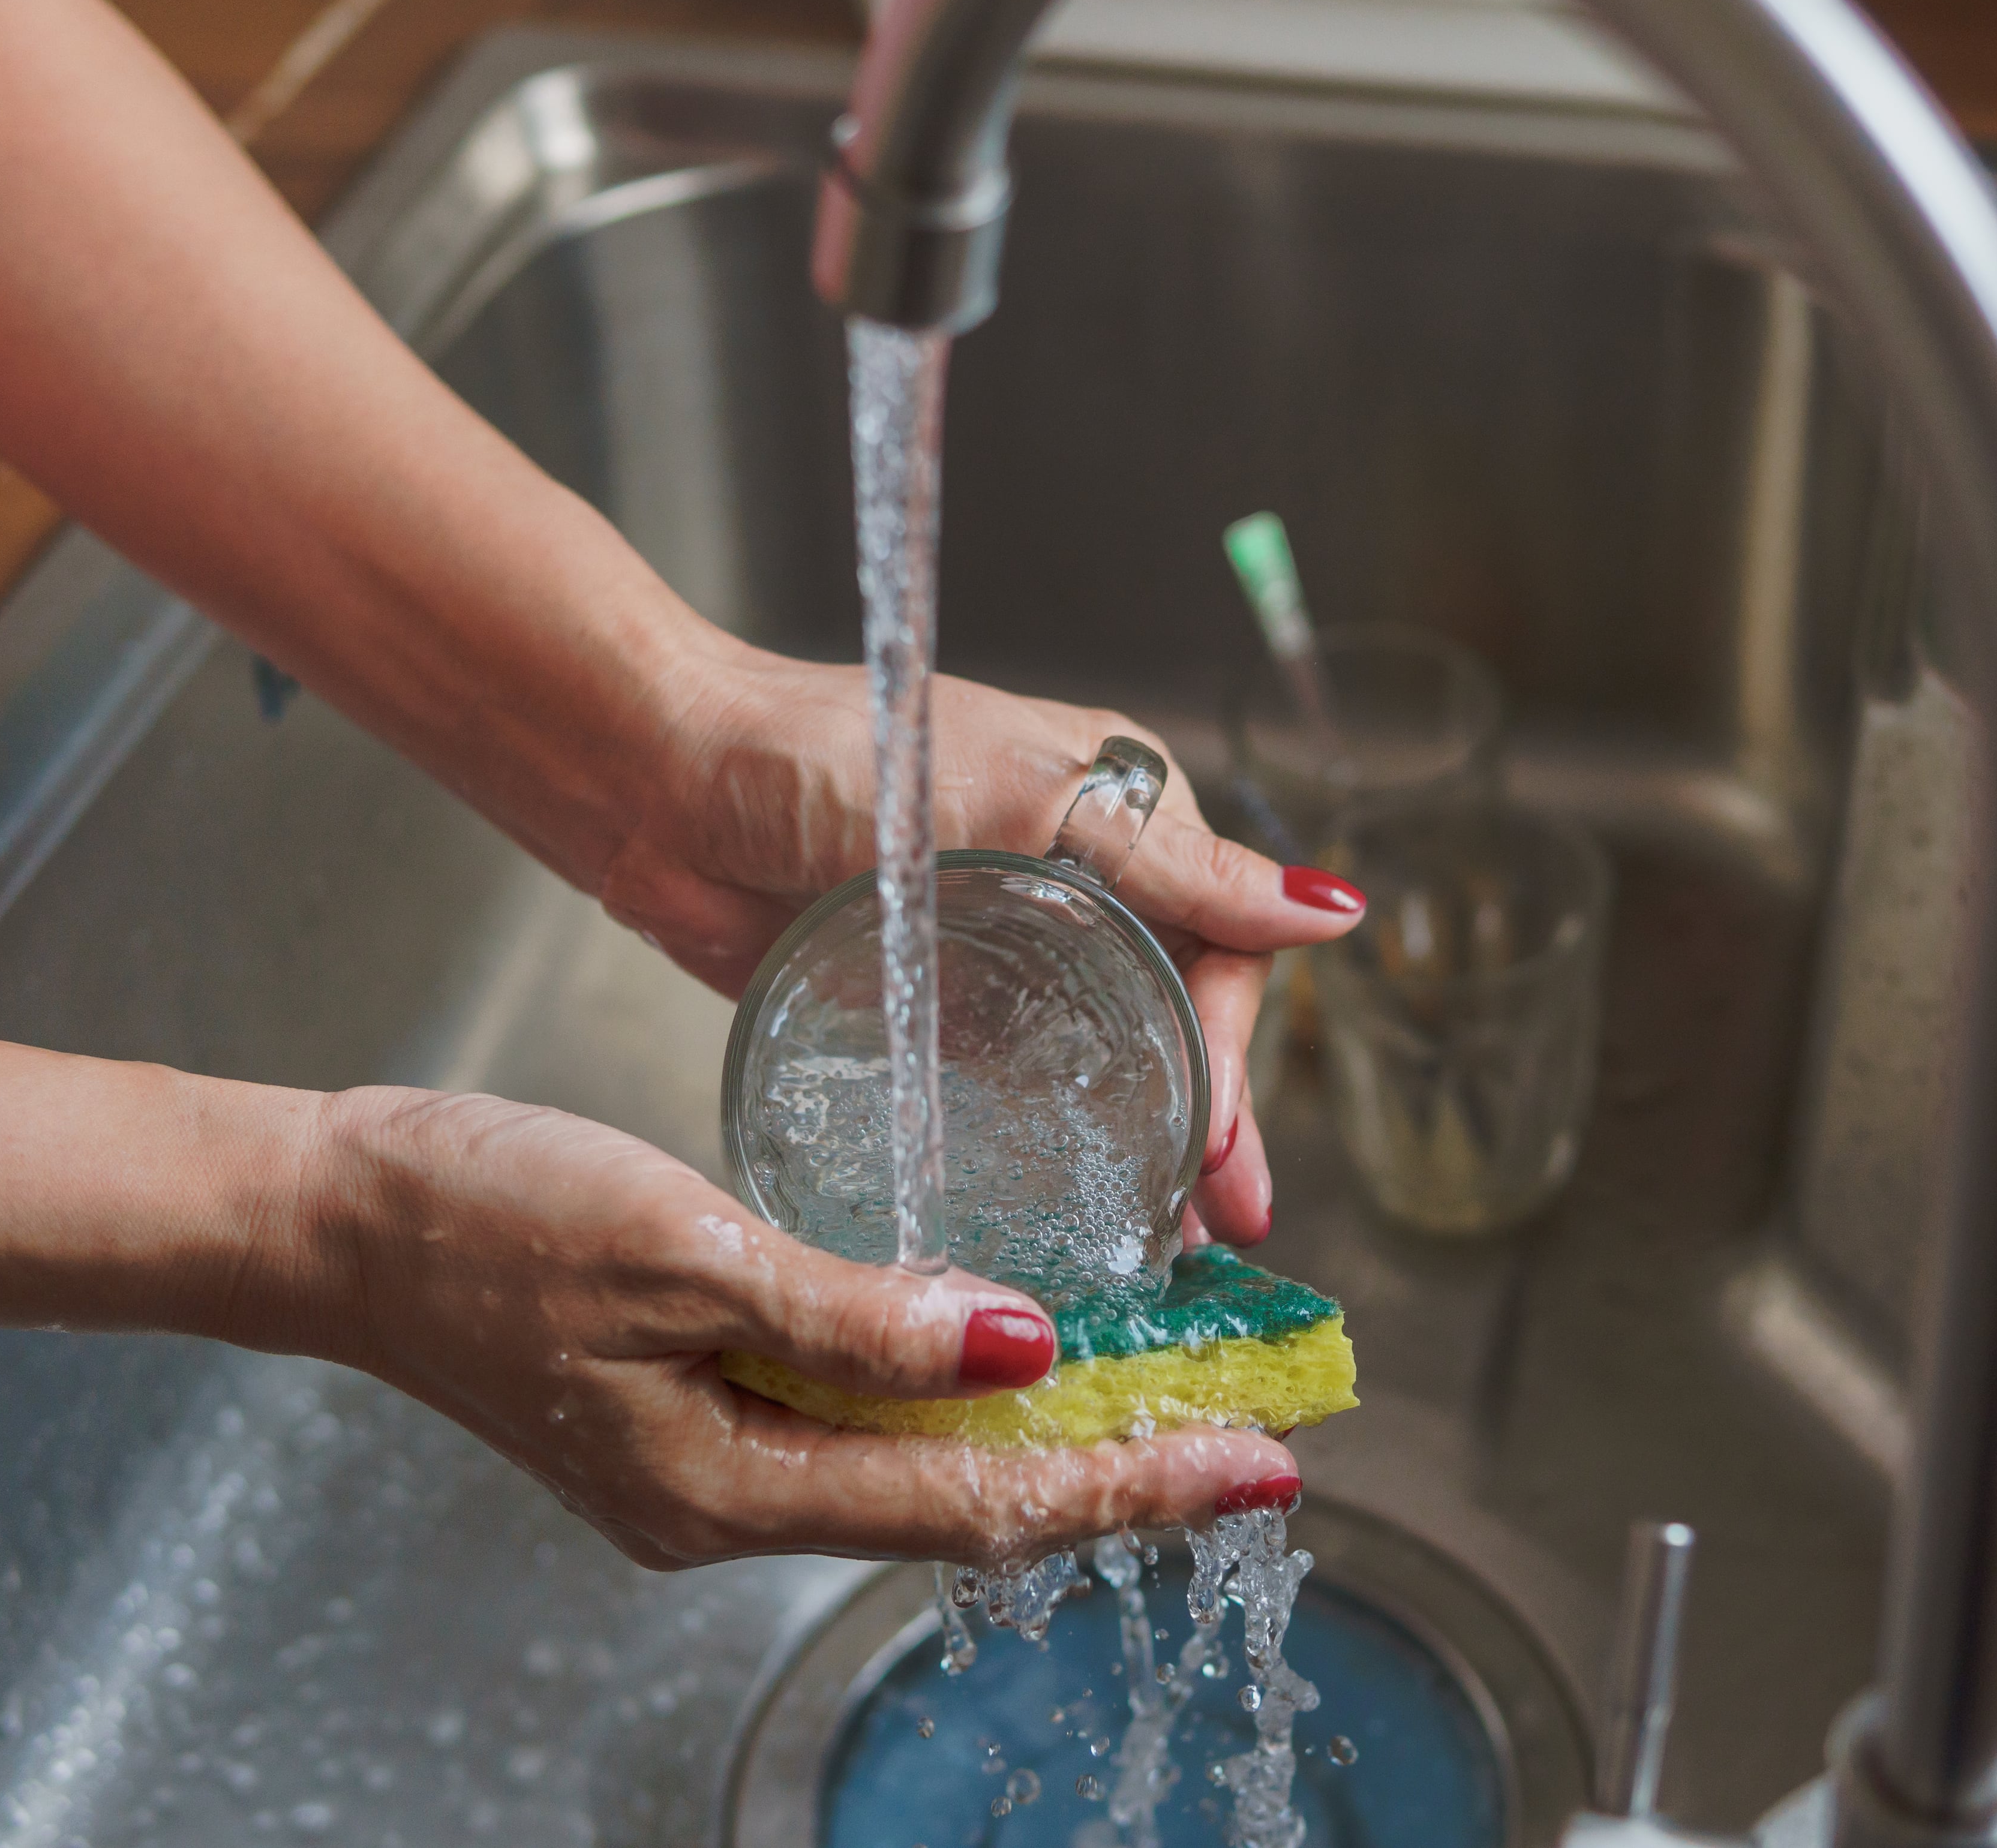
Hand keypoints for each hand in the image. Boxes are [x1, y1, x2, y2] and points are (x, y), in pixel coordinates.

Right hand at [300, 1087, 1299, 1568]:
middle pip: (969, 1506)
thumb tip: (1017, 1349)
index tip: (1258, 1465)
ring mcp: (711, 1465)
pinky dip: (959, 1399)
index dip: (1131, 1483)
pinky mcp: (696, 1413)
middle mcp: (730, 1501)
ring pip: (922, 1470)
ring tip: (1174, 1396)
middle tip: (1256, 1434)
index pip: (980, 1503)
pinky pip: (861, 1428)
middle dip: (1121, 1472)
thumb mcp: (680, 1248)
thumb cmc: (481, 1215)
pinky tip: (1016, 1359)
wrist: (335, 1213)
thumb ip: (854, 1316)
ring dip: (1052, 1436)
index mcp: (728, 1483)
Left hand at [596, 638, 1367, 1245]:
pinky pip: (1015, 1085)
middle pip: (1173, 1018)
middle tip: (1221, 1228)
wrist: (661, 781)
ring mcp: (1002, 948)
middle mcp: (1076, 882)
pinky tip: (1072, 1211)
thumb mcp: (1024, 794)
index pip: (1214, 949)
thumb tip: (1334, 910)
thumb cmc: (833, 750)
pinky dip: (1054, 1146)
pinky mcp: (930, 1003)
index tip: (1219, 1148)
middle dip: (1206, 1124)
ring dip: (1142, 1148)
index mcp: (1119, 814)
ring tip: (1168, 1246)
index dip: (1226, 1057)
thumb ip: (1175, 863)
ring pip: (1103, 1063)